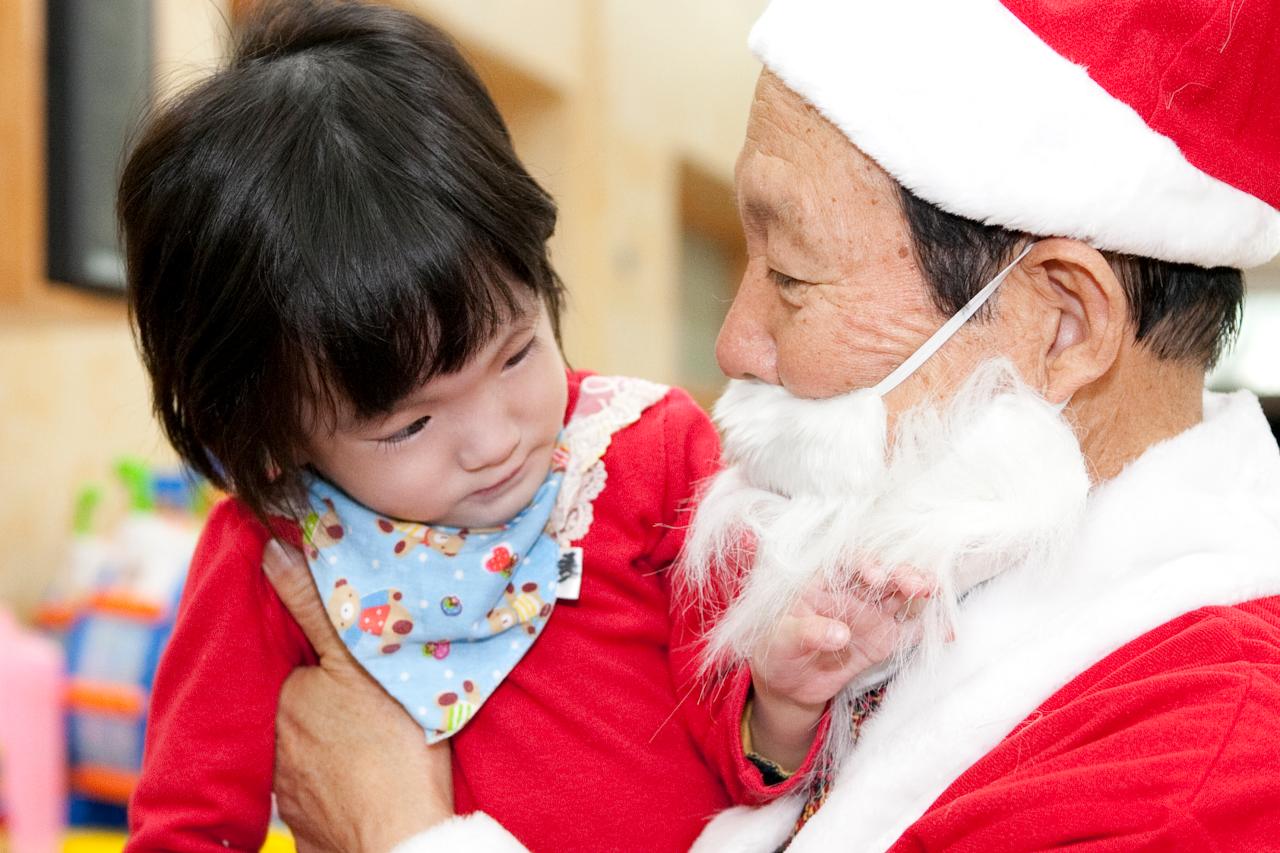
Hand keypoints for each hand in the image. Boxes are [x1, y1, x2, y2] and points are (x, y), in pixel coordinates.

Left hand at [263, 540, 453, 852]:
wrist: (404, 839)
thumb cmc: (388, 749)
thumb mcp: (358, 662)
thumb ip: (315, 605)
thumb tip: (271, 548)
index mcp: (279, 700)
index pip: (292, 659)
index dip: (319, 648)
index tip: (349, 644)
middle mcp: (272, 747)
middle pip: (299, 702)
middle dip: (323, 692)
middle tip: (363, 684)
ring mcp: (290, 790)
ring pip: (309, 744)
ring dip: (330, 734)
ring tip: (370, 726)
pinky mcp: (310, 823)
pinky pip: (321, 784)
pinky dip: (340, 773)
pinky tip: (367, 769)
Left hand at [746, 571, 930, 769]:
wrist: (786, 684)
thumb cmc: (776, 650)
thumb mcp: (782, 640)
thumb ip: (807, 632)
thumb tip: (839, 633)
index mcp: (824, 581)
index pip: (848, 563)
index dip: (864, 564)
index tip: (874, 577)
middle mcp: (853, 592)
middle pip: (883, 574)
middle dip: (900, 574)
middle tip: (916, 584)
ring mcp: (872, 614)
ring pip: (901, 595)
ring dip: (919, 591)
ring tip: (933, 592)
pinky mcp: (884, 640)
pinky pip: (910, 631)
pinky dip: (930, 630)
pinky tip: (949, 632)